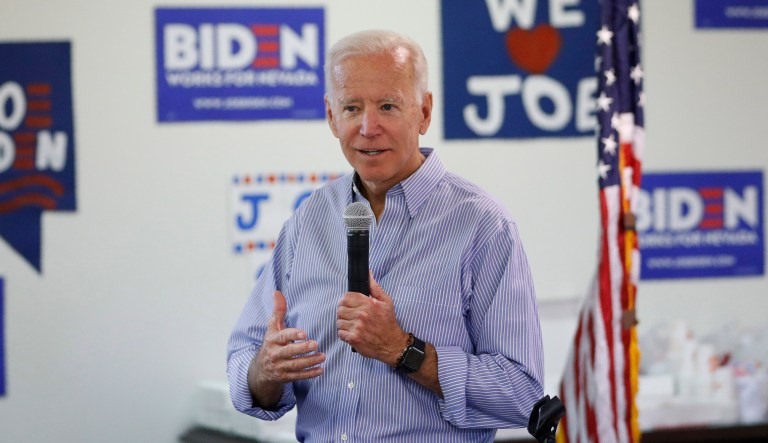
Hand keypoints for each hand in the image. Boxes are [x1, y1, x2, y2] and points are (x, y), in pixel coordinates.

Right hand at [250, 291, 324, 406]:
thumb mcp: (273, 327)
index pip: (283, 337)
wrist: (261, 368)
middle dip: (303, 349)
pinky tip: (320, 370)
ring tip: (323, 356)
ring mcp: (279, 367)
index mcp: (272, 340)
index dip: (293, 335)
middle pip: (289, 352)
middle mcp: (275, 354)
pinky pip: (298, 376)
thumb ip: (278, 310)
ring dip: (310, 361)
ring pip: (295, 365)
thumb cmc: (272, 342)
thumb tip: (277, 292)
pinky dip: (310, 374)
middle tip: (316, 344)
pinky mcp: (285, 377)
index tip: (304, 333)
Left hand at [336, 273, 408, 365]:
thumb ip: (375, 287)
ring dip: (343, 323)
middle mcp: (362, 315)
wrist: (391, 344)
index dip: (346, 300)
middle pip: (340, 308)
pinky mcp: (354, 338)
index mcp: (369, 304)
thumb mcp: (386, 302)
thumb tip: (369, 273)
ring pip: (339, 321)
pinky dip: (344, 334)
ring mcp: (357, 327)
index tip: (350, 305)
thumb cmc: (388, 322)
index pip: (346, 297)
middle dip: (344, 312)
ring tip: (352, 325)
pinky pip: (340, 333)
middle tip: (351, 315)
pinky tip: (352, 333)